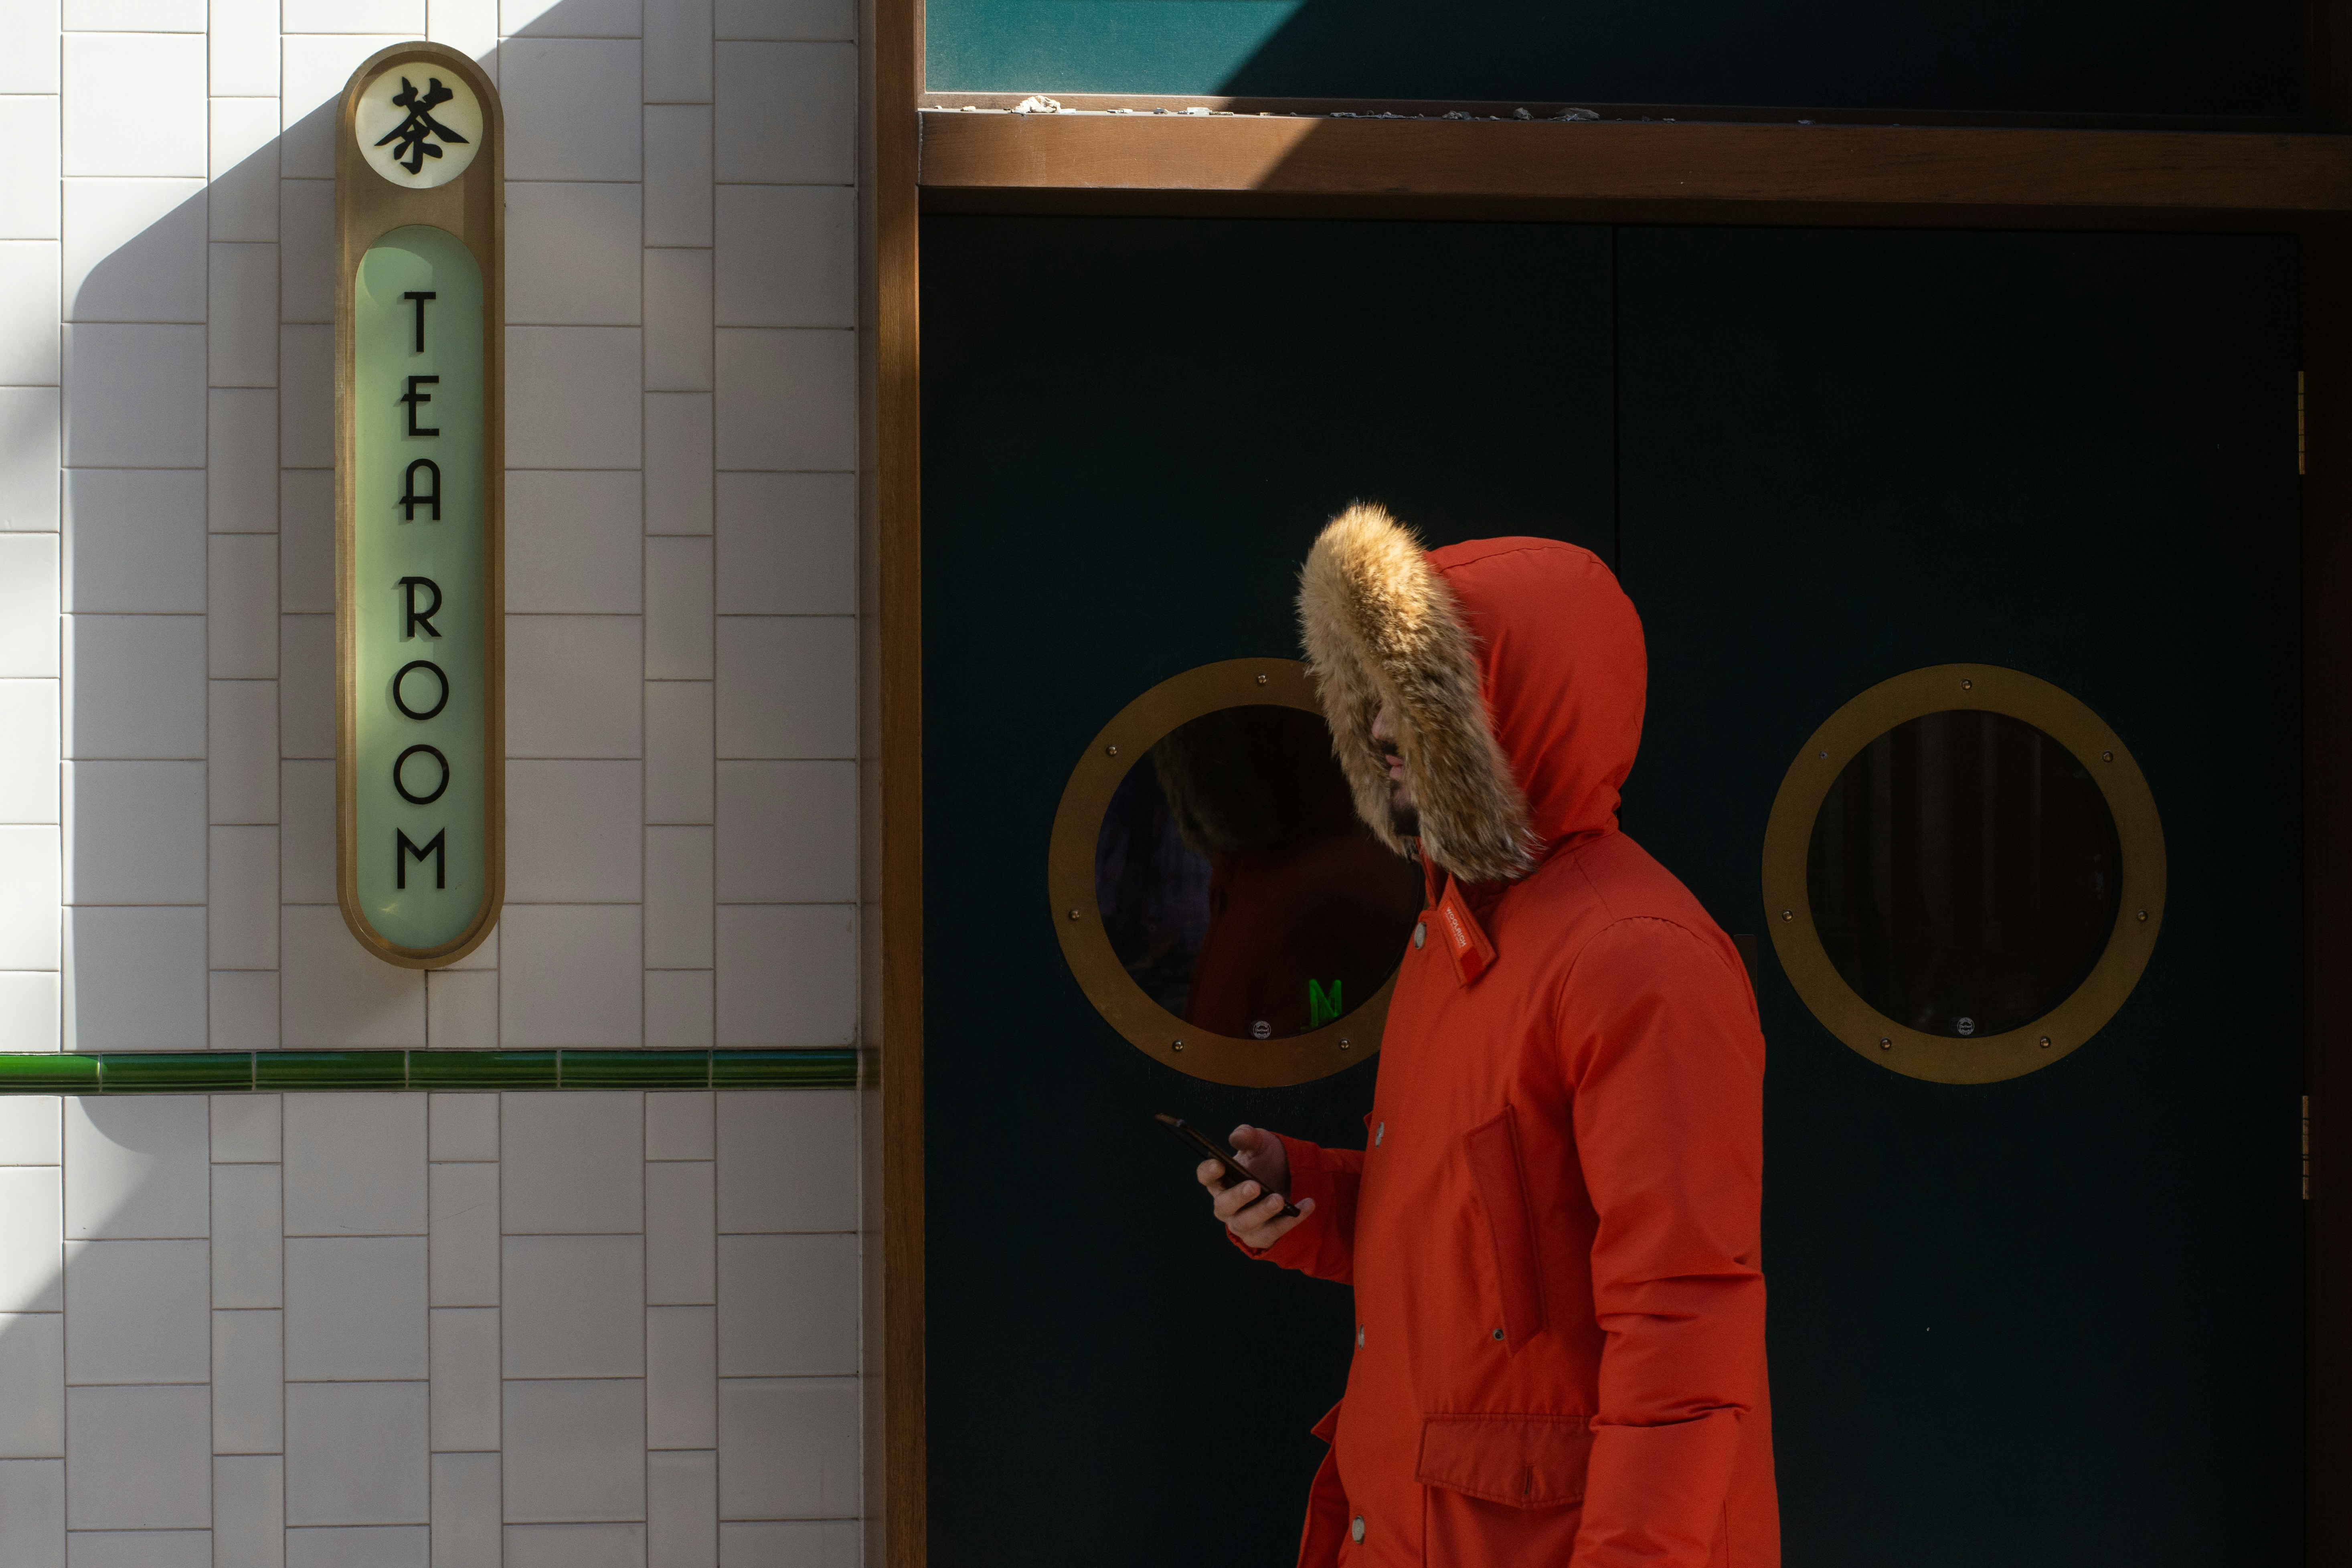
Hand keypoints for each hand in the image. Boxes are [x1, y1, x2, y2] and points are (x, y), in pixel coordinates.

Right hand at [1198, 1124, 1312, 1248]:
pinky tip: (1306, 1205)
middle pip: (1224, 1205)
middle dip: (1238, 1196)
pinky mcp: (1261, 1237)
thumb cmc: (1265, 1161)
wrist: (1288, 1180)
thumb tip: (1236, 1137)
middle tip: (1255, 1186)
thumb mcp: (1260, 1144)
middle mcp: (1226, 1206)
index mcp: (1220, 1180)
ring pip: (1246, 1223)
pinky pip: (1273, 1233)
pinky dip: (1290, 1220)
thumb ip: (1248, 1136)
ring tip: (1279, 1199)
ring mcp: (1242, 1224)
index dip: (1209, 1172)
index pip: (1206, 1177)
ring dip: (1263, 1212)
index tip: (1219, 1164)